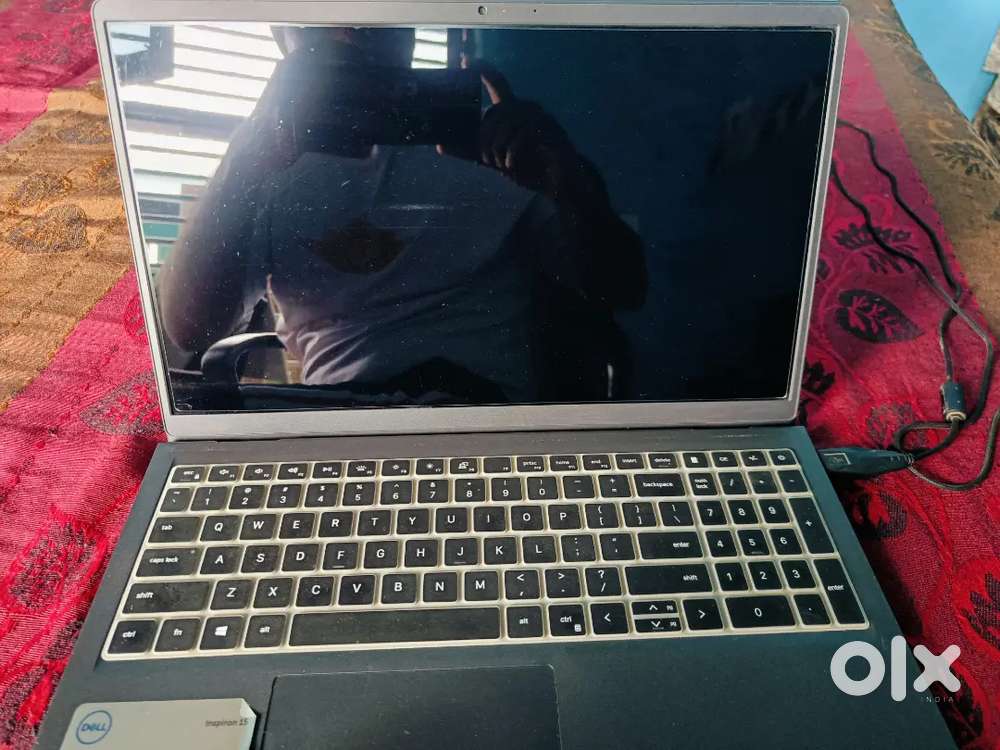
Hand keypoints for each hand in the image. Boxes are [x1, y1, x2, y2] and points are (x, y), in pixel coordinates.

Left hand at [439, 66, 580, 200]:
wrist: (556, 182)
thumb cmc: (527, 166)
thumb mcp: (493, 158)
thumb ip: (469, 151)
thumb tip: (440, 146)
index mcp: (513, 110)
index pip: (496, 82)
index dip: (481, 69)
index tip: (463, 59)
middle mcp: (526, 108)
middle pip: (496, 111)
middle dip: (485, 138)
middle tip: (486, 160)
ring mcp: (540, 117)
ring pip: (507, 122)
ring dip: (498, 147)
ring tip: (500, 165)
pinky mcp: (550, 129)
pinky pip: (522, 134)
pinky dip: (511, 153)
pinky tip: (509, 166)